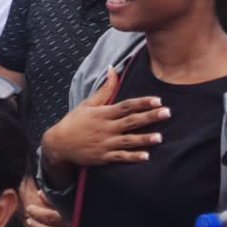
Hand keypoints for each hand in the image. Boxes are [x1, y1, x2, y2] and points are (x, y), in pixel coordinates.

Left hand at [20, 177, 70, 226]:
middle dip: (36, 223)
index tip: (29, 208)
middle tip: (28, 216)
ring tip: (31, 225)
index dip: (37, 212)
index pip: (50, 217)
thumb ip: (57, 201)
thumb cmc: (89, 214)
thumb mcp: (73, 203)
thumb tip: (40, 194)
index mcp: (74, 218)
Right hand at [41, 66, 168, 171]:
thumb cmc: (74, 121)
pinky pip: (121, 157)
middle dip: (149, 117)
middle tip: (167, 113)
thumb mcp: (88, 103)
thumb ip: (104, 89)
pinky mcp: (104, 157)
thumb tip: (113, 69)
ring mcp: (105, 143)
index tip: (157, 100)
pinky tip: (146, 156)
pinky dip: (133, 157)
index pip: (126, 106)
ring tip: (160, 137)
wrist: (59, 143)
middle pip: (131, 121)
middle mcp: (106, 128)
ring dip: (144, 139)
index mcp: (103, 113)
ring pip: (128, 140)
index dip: (142, 102)